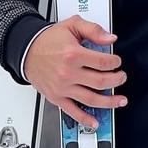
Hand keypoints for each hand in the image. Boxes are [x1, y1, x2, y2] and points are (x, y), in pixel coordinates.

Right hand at [24, 15, 126, 129]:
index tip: (117, 62)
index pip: (103, 62)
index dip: (115, 62)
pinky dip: (85, 119)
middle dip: (117, 80)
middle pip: (101, 81)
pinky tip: (95, 121)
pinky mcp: (56, 97)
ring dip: (109, 102)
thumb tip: (110, 38)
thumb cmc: (48, 40)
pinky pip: (72, 111)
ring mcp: (62, 87)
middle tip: (121, 77)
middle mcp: (68, 73)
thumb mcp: (72, 25)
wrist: (26, 51)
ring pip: (91, 99)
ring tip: (120, 100)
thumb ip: (93, 30)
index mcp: (73, 54)